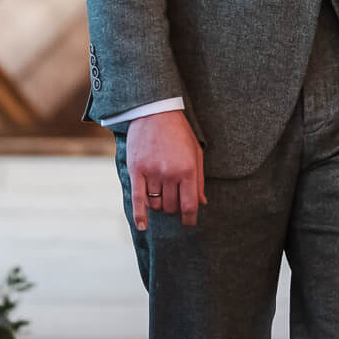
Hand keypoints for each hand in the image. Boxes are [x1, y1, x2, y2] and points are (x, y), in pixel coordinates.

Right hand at [125, 111, 205, 228]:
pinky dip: (139, 216)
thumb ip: (199, 179)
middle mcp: (170, 173)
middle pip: (172, 206)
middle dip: (174, 209)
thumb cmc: (179, 132)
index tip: (189, 223)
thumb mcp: (196, 152)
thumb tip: (202, 203)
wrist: (155, 111)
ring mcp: (152, 172)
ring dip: (159, 206)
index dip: (190, 218)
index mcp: (188, 170)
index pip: (190, 205)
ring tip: (161, 197)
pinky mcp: (136, 170)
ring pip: (156, 204)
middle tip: (174, 202)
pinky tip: (142, 226)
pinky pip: (138, 199)